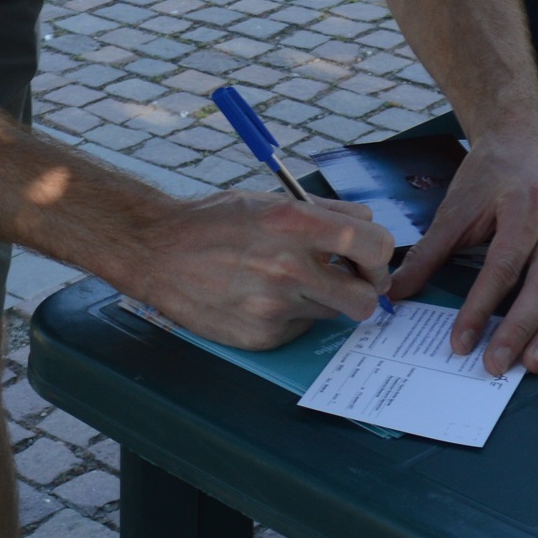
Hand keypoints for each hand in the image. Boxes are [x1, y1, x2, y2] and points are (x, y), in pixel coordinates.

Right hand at [126, 191, 392, 350]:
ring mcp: (274, 307)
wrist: (158, 251)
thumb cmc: (215, 221)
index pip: (374, 245)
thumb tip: (367, 227)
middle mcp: (288, 267)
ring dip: (322, 300)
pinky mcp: (261, 336)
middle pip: (365, 298)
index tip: (369, 258)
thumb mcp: (270, 201)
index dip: (380, 255)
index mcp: (295, 223)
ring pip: (332, 313)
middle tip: (349, 281)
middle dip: (365, 291)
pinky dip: (291, 317)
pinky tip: (262, 299)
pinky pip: (300, 329)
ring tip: (289, 283)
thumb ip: (323, 213)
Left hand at [388, 124, 537, 376]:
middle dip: (522, 330)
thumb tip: (396, 291)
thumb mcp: (455, 206)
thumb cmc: (489, 172)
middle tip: (498, 366)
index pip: (504, 267)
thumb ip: (428, 252)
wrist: (525, 140)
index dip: (482, 307)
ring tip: (533, 366)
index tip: (461, 341)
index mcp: (525, 207)